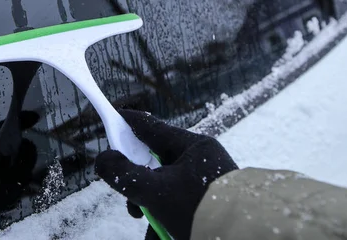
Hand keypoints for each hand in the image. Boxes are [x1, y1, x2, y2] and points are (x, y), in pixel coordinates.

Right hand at [95, 110, 237, 239]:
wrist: (244, 235)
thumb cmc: (201, 208)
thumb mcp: (156, 191)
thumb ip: (123, 175)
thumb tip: (102, 160)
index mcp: (192, 146)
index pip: (150, 126)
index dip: (127, 123)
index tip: (112, 118)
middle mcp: (201, 159)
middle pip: (155, 162)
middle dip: (138, 183)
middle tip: (132, 203)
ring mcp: (206, 180)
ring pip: (166, 187)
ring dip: (152, 206)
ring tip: (151, 225)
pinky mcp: (211, 200)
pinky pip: (180, 203)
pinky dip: (168, 217)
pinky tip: (164, 232)